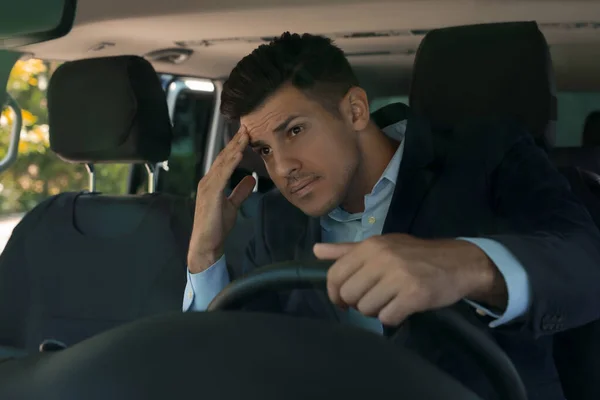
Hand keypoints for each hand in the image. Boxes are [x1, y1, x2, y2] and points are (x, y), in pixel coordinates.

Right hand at [187, 126, 255, 272]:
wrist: (206, 244)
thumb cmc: (217, 226)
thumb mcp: (232, 205)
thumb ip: (240, 192)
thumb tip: (250, 179)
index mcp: (213, 182)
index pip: (225, 160)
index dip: (235, 147)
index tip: (246, 134)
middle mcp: (208, 181)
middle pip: (223, 157)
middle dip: (235, 141)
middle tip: (246, 126)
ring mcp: (207, 187)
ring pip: (223, 162)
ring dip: (234, 147)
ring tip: (244, 135)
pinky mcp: (211, 194)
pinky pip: (222, 175)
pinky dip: (231, 163)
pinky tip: (239, 153)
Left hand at [314, 234, 504, 325]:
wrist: (458, 262)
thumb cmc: (414, 254)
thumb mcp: (381, 245)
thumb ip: (346, 250)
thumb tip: (316, 251)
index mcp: (370, 246)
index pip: (335, 274)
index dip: (334, 292)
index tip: (343, 300)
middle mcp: (382, 259)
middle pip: (348, 294)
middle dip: (356, 303)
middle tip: (371, 300)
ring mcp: (398, 277)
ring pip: (366, 308)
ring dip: (375, 311)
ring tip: (388, 302)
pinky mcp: (414, 295)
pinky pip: (387, 318)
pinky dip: (392, 318)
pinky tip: (401, 309)